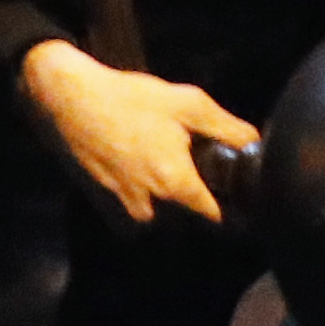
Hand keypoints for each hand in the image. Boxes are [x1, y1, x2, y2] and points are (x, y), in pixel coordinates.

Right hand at [17, 40, 258, 225]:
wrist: (68, 104)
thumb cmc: (131, 100)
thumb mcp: (189, 104)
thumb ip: (228, 128)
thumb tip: (256, 145)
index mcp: (176, 185)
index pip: (217, 219)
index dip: (234, 211)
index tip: (241, 201)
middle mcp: (149, 209)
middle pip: (189, 224)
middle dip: (199, 207)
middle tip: (206, 182)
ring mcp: (122, 214)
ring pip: (161, 226)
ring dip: (171, 212)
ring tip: (173, 180)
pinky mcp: (102, 211)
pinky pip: (134, 222)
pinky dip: (145, 209)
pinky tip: (145, 181)